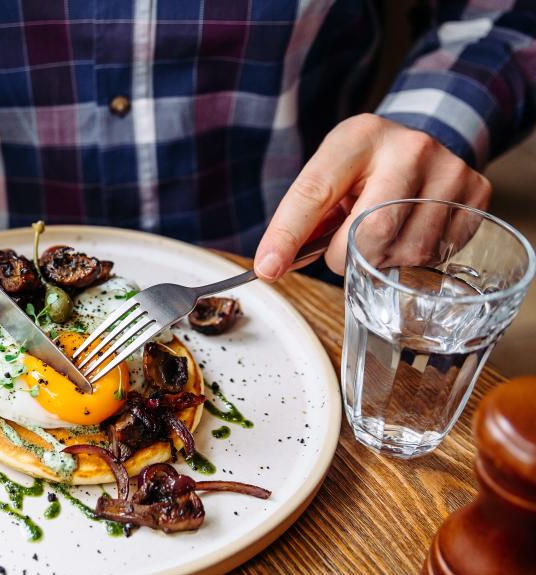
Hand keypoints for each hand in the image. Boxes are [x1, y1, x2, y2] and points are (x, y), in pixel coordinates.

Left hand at [253, 114, 491, 279]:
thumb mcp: (327, 177)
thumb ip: (301, 220)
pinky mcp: (476, 191)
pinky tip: (409, 233)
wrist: (419, 141)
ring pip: (407, 251)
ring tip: (382, 235)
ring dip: (382, 262)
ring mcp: (448, 168)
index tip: (267, 268)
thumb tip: (273, 267)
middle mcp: (408, 147)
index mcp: (357, 138)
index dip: (287, 235)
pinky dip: (415, 259)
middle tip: (344, 250)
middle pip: (371, 232)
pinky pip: (438, 254)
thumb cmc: (362, 167)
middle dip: (347, 257)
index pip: (314, 193)